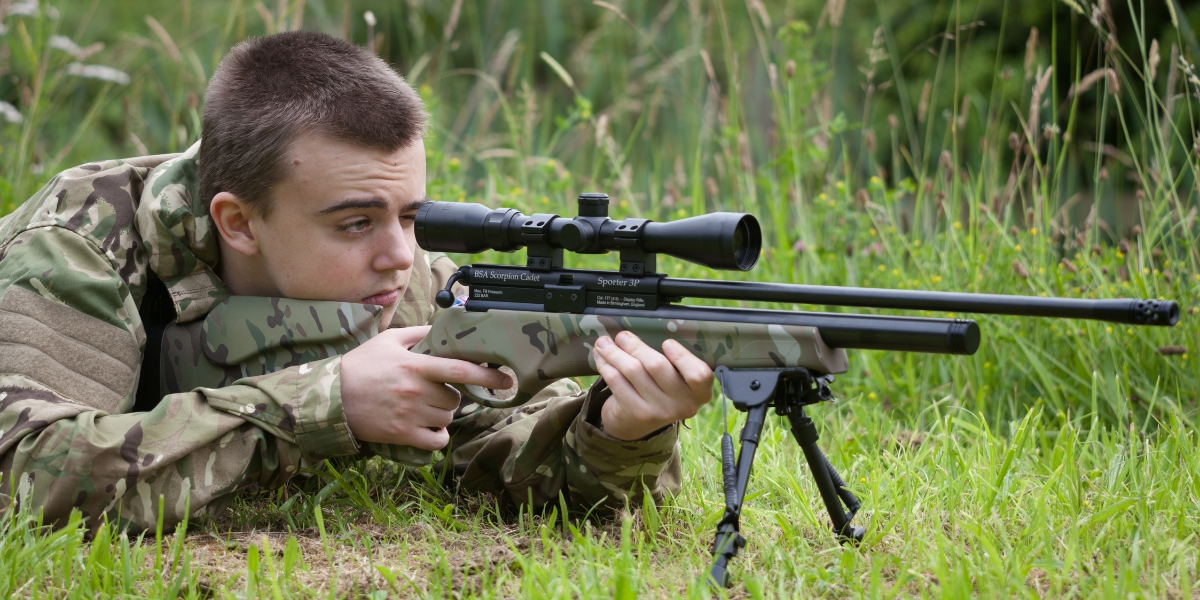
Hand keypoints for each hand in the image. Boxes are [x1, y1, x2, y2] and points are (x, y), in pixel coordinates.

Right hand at [340, 326, 512, 449]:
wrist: (331, 397)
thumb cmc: (362, 365)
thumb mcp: (389, 340)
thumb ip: (420, 334)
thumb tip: (446, 329)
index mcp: (416, 365)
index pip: (461, 370)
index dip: (488, 375)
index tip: (507, 378)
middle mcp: (416, 391)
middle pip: (456, 398)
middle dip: (452, 395)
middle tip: (434, 390)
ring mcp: (410, 415)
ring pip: (447, 417)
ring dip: (443, 413)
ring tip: (423, 405)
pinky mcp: (403, 434)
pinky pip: (437, 440)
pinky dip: (438, 435)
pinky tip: (427, 427)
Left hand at [592, 331, 713, 440]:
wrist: (636, 424)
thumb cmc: (659, 390)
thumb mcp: (675, 379)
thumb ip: (670, 360)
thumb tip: (638, 334)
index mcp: (699, 393)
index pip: (699, 375)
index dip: (682, 356)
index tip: (666, 343)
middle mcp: (683, 405)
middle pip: (657, 366)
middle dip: (635, 346)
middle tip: (622, 336)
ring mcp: (659, 411)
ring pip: (633, 370)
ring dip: (614, 352)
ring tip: (604, 343)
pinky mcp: (635, 413)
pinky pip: (616, 381)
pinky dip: (605, 364)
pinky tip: (600, 356)